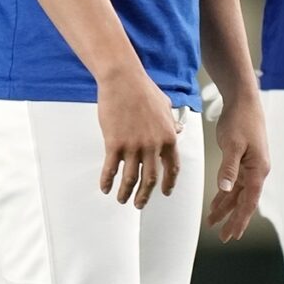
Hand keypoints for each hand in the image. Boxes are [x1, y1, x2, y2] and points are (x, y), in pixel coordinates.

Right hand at [97, 67, 180, 208]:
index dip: (169, 183)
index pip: (172, 167)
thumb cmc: (143, 89)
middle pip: (150, 179)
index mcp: (168, 137)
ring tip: (121, 199)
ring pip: (130, 179)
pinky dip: (107, 181)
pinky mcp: (114, 143)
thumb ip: (171, 122)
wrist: (123, 79)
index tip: (165, 192)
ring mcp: (133, 146)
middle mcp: (153, 145)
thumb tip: (179, 128)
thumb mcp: (165, 106)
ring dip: (125, 193)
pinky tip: (105, 188)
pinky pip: (111, 169)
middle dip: (145, 196)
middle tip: (139, 204)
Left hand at [205, 89, 268, 239]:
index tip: (233, 234)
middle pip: (244, 201)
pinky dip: (224, 194)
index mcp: (258, 169)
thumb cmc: (240, 120)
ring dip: (226, 208)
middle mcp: (257, 171)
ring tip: (213, 223)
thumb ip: (228, 168)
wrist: (243, 101)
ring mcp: (250, 166)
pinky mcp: (242, 160)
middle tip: (224, 237)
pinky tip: (216, 203)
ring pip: (237, 193)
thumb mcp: (232, 144)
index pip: (249, 201)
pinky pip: (233, 183)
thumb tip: (226, 189)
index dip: (240, 219)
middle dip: (233, 219)